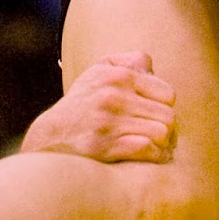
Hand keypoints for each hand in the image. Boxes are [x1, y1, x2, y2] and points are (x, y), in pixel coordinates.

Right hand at [23, 53, 177, 161]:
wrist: (50, 137)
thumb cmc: (81, 105)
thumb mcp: (97, 74)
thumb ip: (125, 63)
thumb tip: (149, 63)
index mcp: (116, 76)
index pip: (167, 93)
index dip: (165, 107)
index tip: (156, 115)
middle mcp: (112, 96)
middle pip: (168, 115)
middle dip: (167, 128)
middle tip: (159, 135)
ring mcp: (108, 122)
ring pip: (162, 132)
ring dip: (163, 143)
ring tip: (157, 146)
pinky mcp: (103, 146)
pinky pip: (146, 149)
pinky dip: (154, 155)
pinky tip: (150, 156)